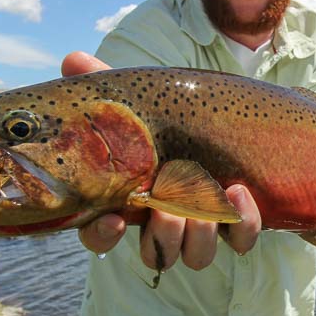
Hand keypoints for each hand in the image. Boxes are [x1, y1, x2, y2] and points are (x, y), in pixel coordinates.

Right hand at [61, 51, 262, 270]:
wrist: (233, 124)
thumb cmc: (171, 120)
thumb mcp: (139, 102)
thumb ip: (106, 86)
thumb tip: (72, 59)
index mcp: (130, 200)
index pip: (100, 234)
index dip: (102, 235)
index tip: (112, 220)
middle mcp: (164, 222)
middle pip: (156, 252)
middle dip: (163, 236)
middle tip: (168, 210)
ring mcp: (203, 228)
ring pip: (196, 256)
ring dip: (199, 236)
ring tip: (205, 200)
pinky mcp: (238, 224)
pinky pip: (241, 241)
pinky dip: (243, 223)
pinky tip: (240, 193)